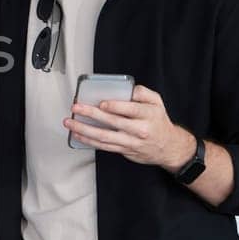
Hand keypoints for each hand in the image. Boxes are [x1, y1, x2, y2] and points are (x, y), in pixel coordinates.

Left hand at [64, 84, 192, 170]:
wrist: (168, 147)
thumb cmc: (158, 122)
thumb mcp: (157, 103)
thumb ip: (143, 93)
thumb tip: (128, 89)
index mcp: (148, 115)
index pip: (130, 110)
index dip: (115, 107)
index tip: (101, 103)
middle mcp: (139, 130)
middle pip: (113, 122)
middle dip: (92, 115)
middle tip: (76, 108)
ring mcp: (131, 142)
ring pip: (105, 137)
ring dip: (84, 130)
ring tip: (70, 123)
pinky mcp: (124, 151)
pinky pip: (104, 146)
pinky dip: (89, 141)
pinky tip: (78, 135)